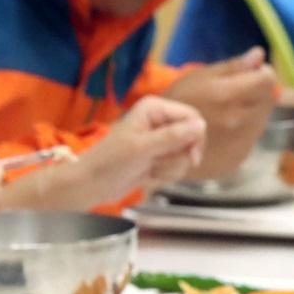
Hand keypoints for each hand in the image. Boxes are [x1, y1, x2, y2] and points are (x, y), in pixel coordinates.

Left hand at [77, 95, 206, 202]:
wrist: (92, 185)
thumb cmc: (110, 162)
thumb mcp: (142, 148)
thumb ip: (172, 136)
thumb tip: (201, 124)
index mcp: (154, 108)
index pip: (192, 117)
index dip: (195, 137)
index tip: (191, 155)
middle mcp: (159, 120)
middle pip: (193, 137)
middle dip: (178, 155)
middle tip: (158, 162)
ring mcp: (160, 140)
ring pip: (186, 155)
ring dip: (169, 167)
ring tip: (148, 168)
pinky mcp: (159, 157)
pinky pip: (177, 166)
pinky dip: (165, 174)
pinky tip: (148, 175)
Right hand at [162, 47, 278, 174]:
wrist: (158, 142)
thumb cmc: (176, 102)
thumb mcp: (197, 78)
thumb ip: (232, 67)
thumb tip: (260, 55)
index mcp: (226, 96)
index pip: (268, 80)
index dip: (261, 73)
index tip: (249, 74)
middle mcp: (238, 120)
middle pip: (268, 98)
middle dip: (257, 92)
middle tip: (234, 93)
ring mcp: (240, 142)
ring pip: (262, 117)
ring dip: (252, 110)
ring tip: (227, 112)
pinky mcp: (239, 156)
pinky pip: (252, 136)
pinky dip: (244, 130)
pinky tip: (224, 130)